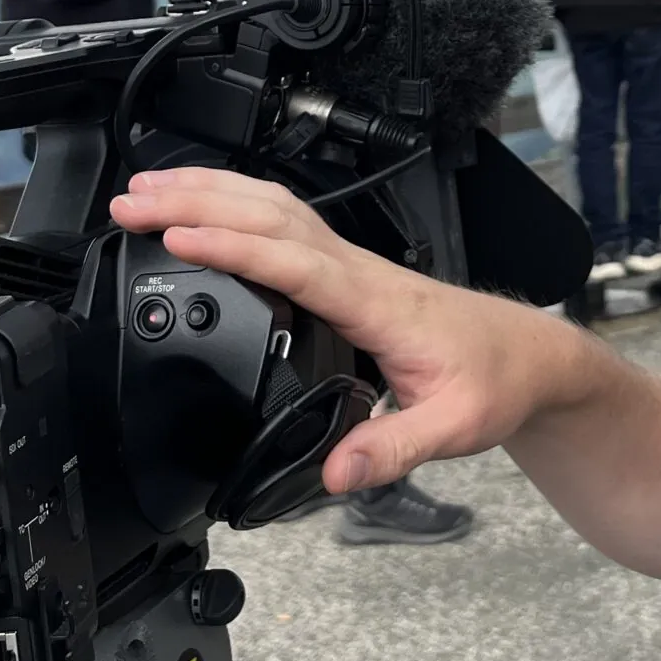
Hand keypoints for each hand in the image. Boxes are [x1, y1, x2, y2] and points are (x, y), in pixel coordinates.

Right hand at [110, 168, 567, 492]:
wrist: (528, 359)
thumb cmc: (493, 383)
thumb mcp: (453, 429)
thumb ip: (392, 450)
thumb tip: (336, 472)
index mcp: (377, 302)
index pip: (295, 263)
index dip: (234, 247)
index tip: (178, 237)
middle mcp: (359, 271)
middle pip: (269, 217)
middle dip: (197, 201)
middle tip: (132, 201)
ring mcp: (351, 264)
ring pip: (272, 207)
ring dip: (207, 191)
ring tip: (146, 188)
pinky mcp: (345, 270)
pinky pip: (283, 223)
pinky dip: (234, 204)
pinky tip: (201, 207)